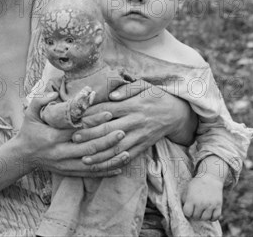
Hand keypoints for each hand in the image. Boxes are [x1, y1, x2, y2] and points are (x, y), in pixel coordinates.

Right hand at [15, 92, 124, 176]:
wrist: (22, 155)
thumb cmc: (29, 131)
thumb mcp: (29, 113)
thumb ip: (40, 100)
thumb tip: (54, 92)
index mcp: (53, 137)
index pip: (78, 128)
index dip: (94, 121)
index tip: (109, 114)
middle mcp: (60, 152)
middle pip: (89, 147)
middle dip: (107, 140)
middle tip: (123, 131)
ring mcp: (65, 164)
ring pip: (93, 164)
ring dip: (111, 158)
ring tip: (127, 151)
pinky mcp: (68, 172)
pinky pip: (90, 174)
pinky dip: (105, 171)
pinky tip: (119, 168)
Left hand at [70, 80, 193, 171]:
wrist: (178, 113)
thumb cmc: (156, 97)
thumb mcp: (144, 85)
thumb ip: (127, 89)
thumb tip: (112, 95)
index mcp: (133, 105)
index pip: (108, 110)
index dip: (91, 115)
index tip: (76, 120)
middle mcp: (135, 121)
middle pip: (110, 130)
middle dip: (90, 135)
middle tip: (74, 139)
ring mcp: (140, 135)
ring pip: (117, 148)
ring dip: (100, 155)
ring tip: (84, 158)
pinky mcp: (144, 146)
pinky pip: (128, 156)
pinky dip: (115, 162)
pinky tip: (102, 166)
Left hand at [182, 173, 223, 220]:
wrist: (210, 178)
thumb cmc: (197, 184)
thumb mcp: (187, 189)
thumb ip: (184, 199)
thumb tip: (184, 209)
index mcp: (192, 199)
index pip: (187, 213)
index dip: (187, 212)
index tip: (188, 209)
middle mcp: (201, 203)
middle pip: (196, 217)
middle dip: (194, 214)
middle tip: (195, 210)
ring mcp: (210, 205)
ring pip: (205, 218)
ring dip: (202, 217)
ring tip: (201, 212)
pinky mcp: (218, 206)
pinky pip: (215, 218)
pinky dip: (212, 218)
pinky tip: (209, 214)